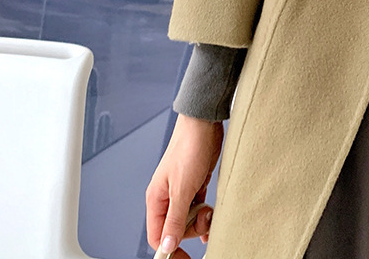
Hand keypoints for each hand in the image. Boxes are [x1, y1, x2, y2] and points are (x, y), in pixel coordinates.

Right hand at [145, 114, 224, 257]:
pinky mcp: (196, 184)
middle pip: (176, 229)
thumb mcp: (182, 189)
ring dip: (201, 220)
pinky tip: (212, 216)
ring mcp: (182, 190)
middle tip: (205, 218)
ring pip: (189, 218)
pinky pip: (198, 207)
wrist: (204, 123)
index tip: (185, 256)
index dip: (170, 248)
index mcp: (156, 199)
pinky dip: (205, 213)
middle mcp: (167, 196)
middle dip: (192, 229)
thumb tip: (166, 246)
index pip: (157, 236)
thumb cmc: (189, 148)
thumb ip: (175, 219)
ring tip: (211, 212)